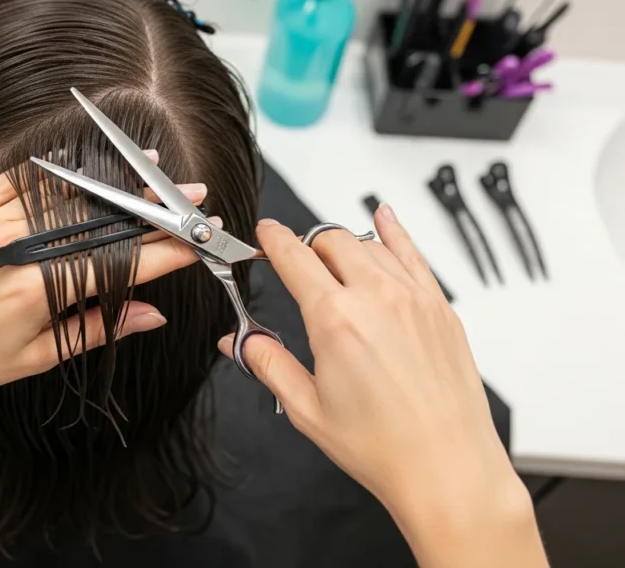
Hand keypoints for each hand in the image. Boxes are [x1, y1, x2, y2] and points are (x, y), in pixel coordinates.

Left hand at [0, 158, 207, 429]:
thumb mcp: (33, 357)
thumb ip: (97, 328)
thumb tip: (151, 314)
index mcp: (35, 291)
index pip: (119, 262)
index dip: (166, 250)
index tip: (197, 239)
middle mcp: (14, 248)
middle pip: (100, 218)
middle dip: (152, 207)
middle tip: (189, 194)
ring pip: (65, 191)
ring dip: (112, 179)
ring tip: (148, 167)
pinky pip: (18, 178)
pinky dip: (55, 168)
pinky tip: (85, 158)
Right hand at [219, 207, 531, 545]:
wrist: (447, 467)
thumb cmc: (383, 446)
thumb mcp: (307, 408)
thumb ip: (268, 363)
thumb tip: (239, 341)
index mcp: (335, 319)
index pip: (294, 256)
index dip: (273, 239)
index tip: (266, 233)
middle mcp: (376, 298)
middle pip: (331, 240)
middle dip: (307, 244)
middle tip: (297, 261)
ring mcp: (414, 298)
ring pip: (370, 244)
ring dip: (344, 245)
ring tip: (332, 260)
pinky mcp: (440, 307)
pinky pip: (413, 253)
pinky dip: (394, 232)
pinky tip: (385, 219)